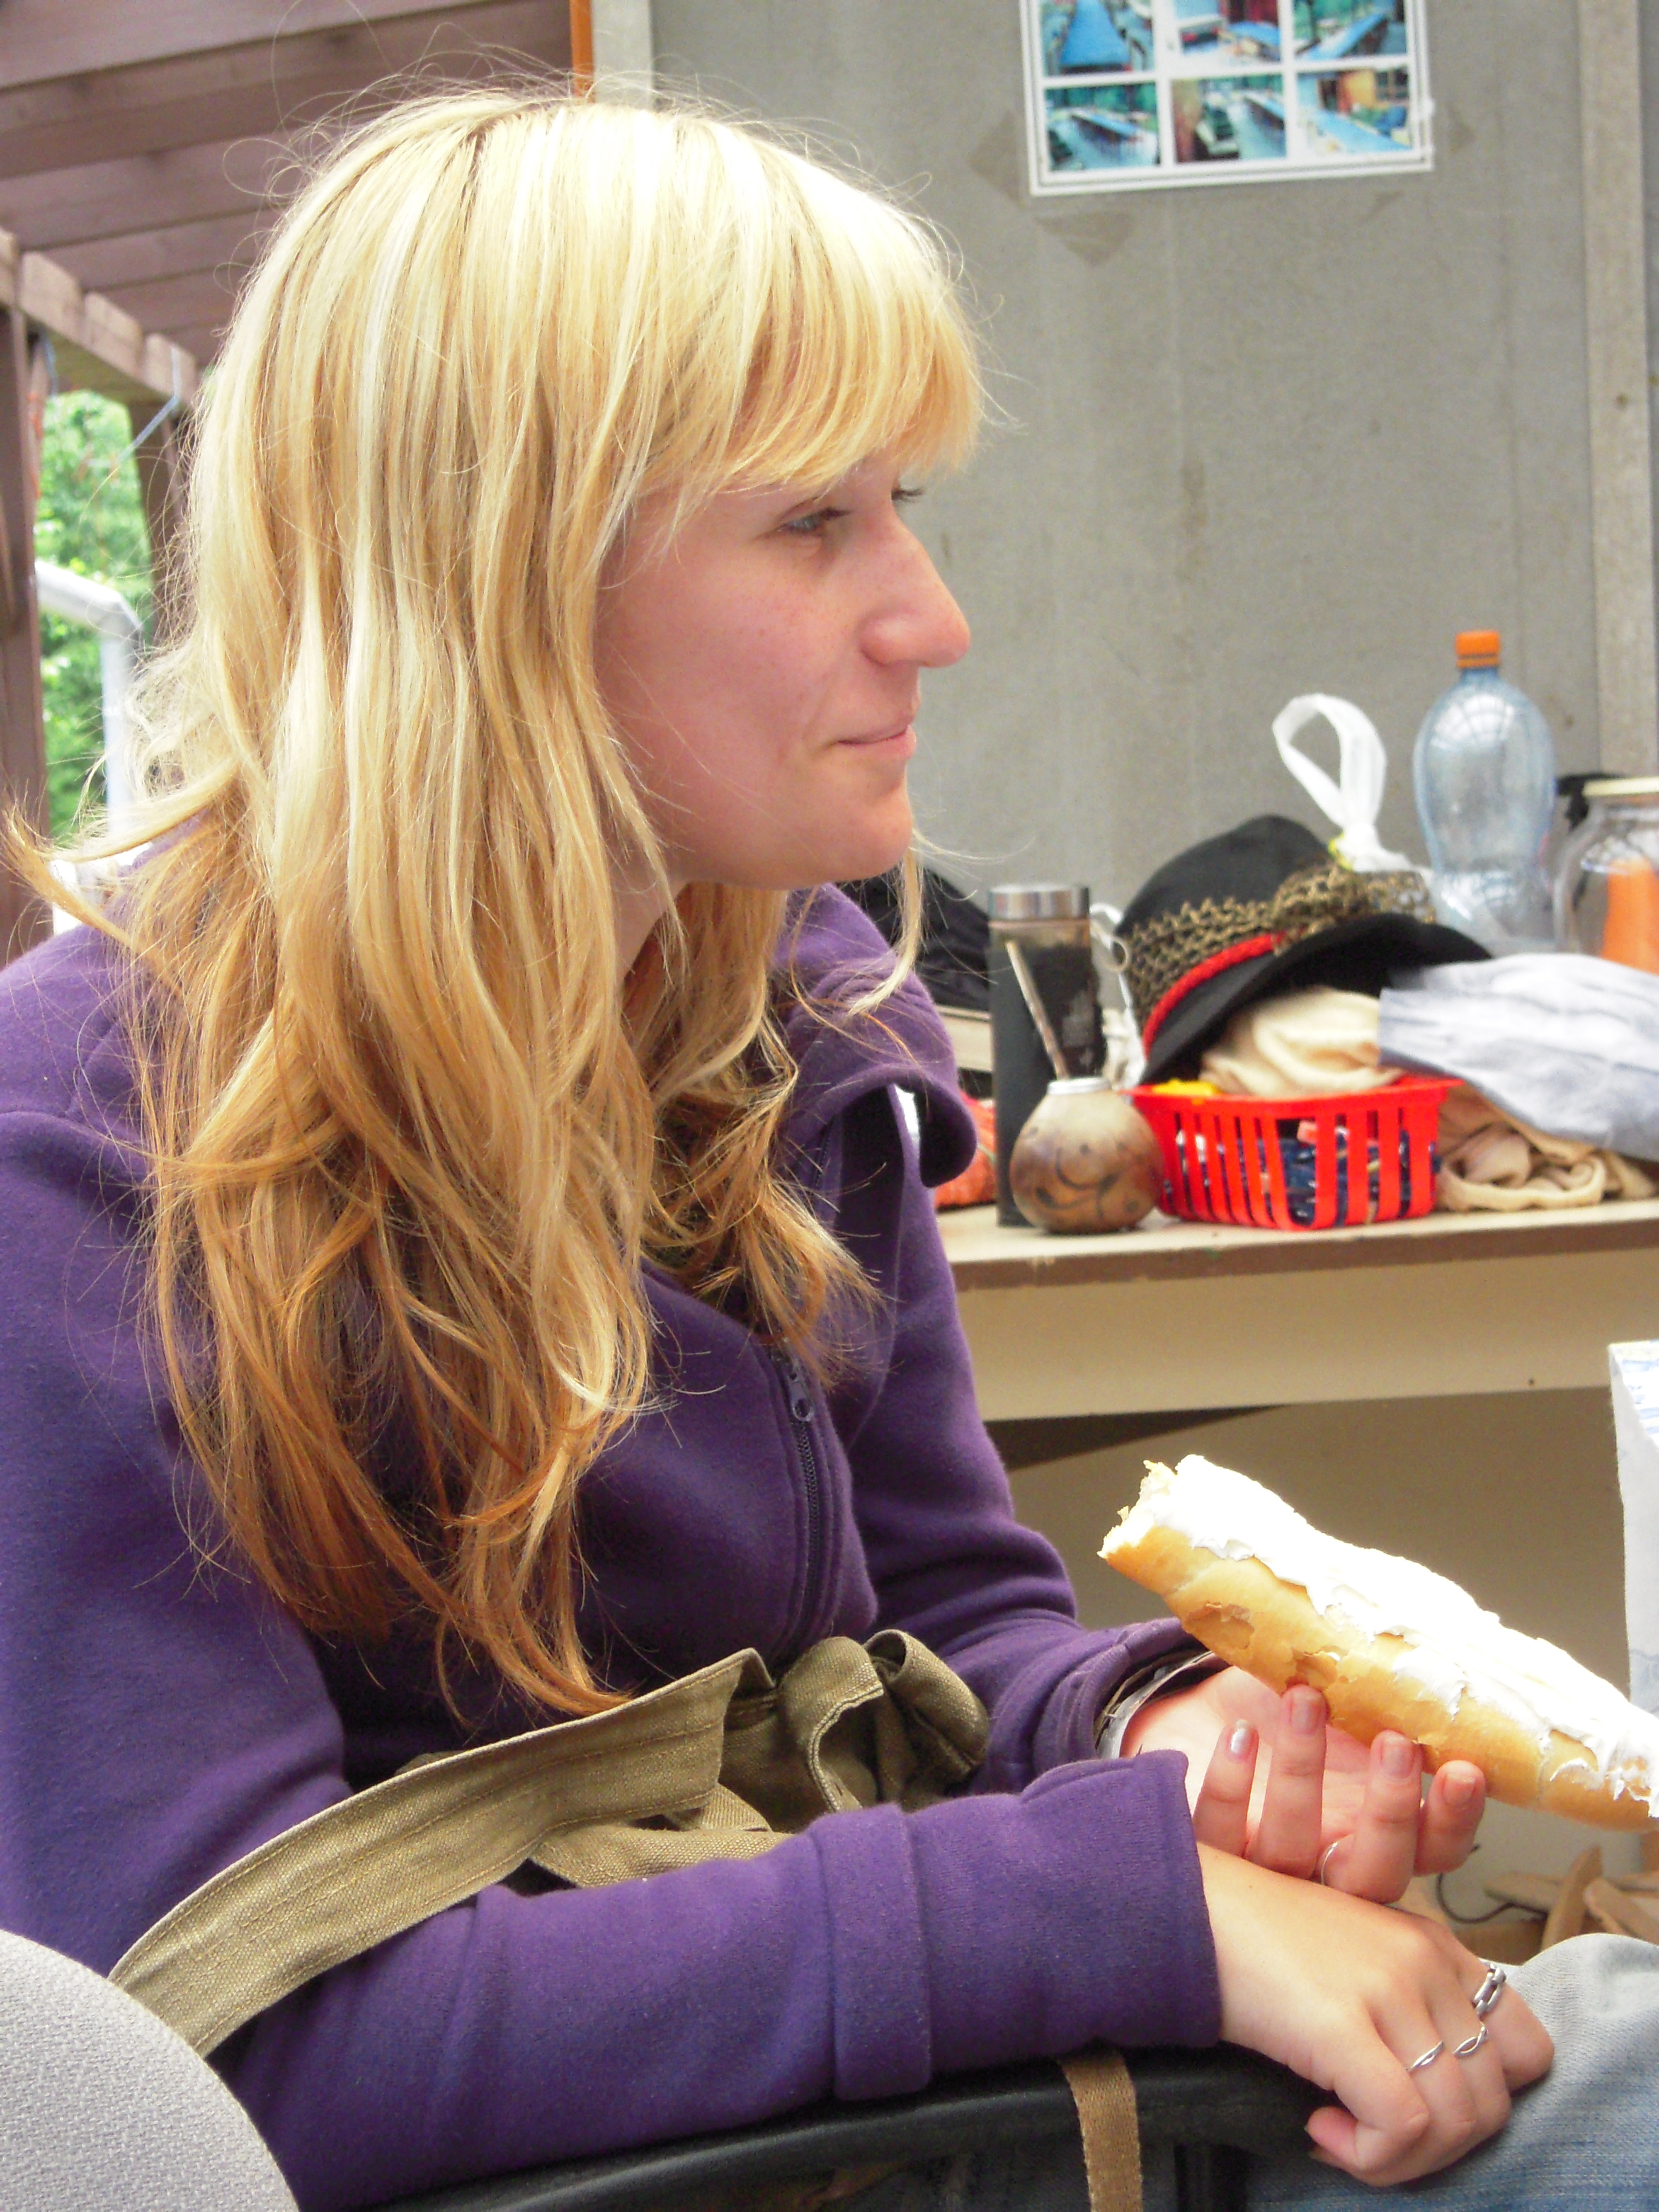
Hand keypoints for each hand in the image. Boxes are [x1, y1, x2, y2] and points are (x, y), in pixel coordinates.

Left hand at [1123, 1667, 1483, 1900]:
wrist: (1201, 1718)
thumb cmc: (1284, 1710)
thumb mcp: (1340, 1699)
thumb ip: (1377, 1695)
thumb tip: (1423, 1648)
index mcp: (1377, 1830)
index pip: (1435, 1849)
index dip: (1454, 1819)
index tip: (1464, 1768)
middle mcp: (1329, 1861)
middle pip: (1375, 1874)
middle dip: (1390, 1811)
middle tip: (1394, 1741)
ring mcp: (1268, 1866)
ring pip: (1293, 1854)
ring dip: (1302, 1778)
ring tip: (1304, 1699)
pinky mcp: (1209, 1853)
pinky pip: (1220, 1837)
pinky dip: (1230, 1787)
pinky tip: (1240, 1735)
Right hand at [1200, 1846, 1551, 2183]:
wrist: (1186, 1905)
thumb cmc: (1260, 1941)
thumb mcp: (1354, 1958)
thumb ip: (1406, 2006)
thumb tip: (1431, 2100)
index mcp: (1436, 1945)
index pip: (1528, 2050)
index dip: (1483, 2100)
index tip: (1418, 2108)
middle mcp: (1425, 1961)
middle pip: (1493, 2101)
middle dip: (1439, 2148)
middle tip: (1371, 2140)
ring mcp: (1388, 1989)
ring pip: (1456, 2122)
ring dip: (1398, 2160)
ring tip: (1338, 2136)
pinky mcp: (1343, 2023)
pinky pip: (1402, 2126)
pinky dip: (1367, 2156)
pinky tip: (1319, 2131)